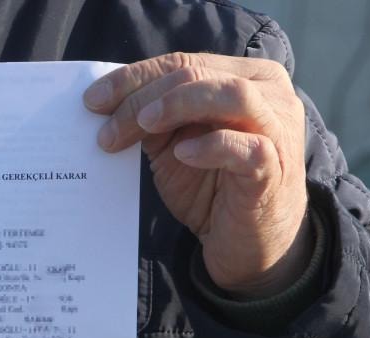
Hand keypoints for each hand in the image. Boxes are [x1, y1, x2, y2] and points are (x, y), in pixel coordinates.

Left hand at [84, 52, 312, 298]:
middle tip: (106, 126)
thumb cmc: (213, 189)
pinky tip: (182, 154)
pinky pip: (247, 147)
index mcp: (245, 77)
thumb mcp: (175, 146)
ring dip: (179, 104)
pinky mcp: (274, 169)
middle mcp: (268, 94)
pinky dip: (211, 146)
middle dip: (144, 97)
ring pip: (230, 95)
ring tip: (144, 125)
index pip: (183, 62)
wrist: (245, 243)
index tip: (93, 101)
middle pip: (198, 74)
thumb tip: (107, 104)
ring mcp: (276, 129)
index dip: (134, 77)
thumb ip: (154, 120)